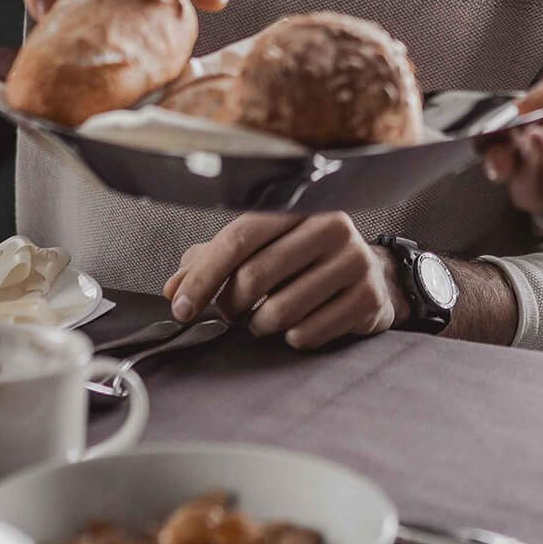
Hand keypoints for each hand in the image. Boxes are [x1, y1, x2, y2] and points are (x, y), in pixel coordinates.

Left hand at [162, 213, 408, 349]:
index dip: (204, 277)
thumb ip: (212, 261)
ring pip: (280, 310)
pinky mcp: (368, 297)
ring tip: (265, 318)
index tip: (181, 307)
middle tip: (232, 312)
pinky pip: (308, 333)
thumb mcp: (259, 249)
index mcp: (298, 205)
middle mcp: (331, 225)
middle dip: (231, 305)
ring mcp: (354, 260)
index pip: (239, 238)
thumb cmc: (303, 261)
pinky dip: (292, 338)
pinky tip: (299, 326)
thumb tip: (173, 288)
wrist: (370, 275)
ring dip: (260, 325)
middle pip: (256, 275)